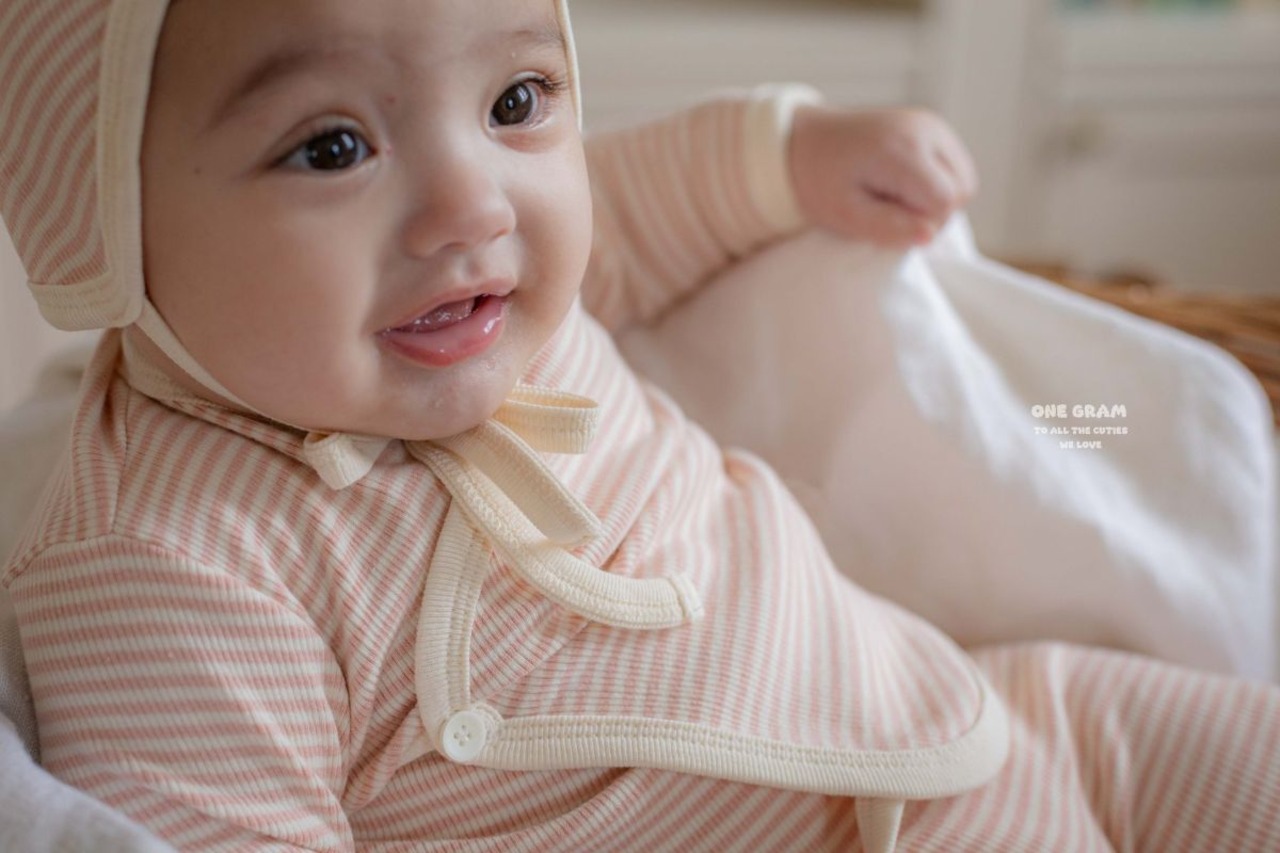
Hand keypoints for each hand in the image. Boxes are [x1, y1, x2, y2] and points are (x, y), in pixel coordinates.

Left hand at [788, 105, 977, 247]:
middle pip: (961, 190)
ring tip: (894, 194)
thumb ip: (887, 227)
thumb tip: (929, 235)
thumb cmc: (820, 180)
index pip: (944, 201)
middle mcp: (925, 129)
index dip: (922, 223)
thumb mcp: (844, 213)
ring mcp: (934, 124)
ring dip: (936, 198)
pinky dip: (937, 183)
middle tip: (887, 208)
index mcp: (901, 149)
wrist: (807, 140)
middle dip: (930, 211)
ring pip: (964, 180)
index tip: (888, 219)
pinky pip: (957, 169)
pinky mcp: (936, 127)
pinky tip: (904, 183)